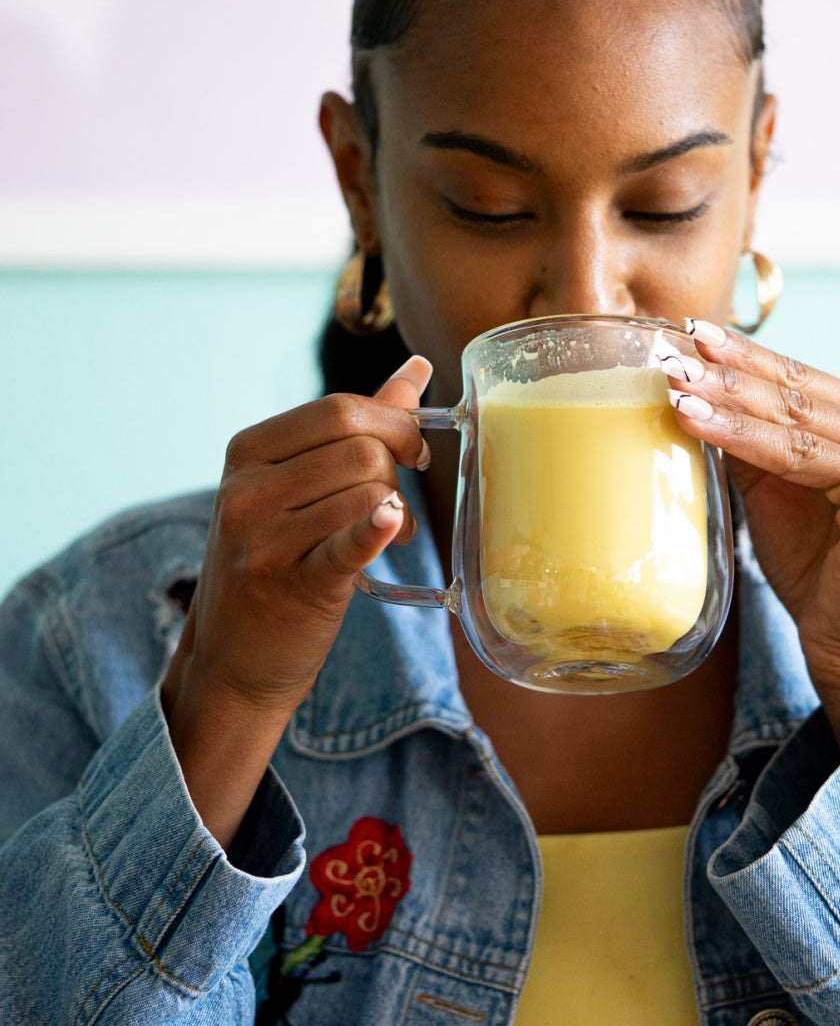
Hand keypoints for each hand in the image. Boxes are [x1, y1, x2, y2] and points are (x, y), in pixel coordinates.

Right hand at [161, 356, 431, 848]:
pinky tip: (395, 526)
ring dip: (398, 509)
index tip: (413, 449)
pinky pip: (350, 543)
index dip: (395, 422)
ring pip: (369, 491)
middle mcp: (246, 490)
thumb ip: (359, 425)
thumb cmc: (276, 558)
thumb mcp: (296, 485)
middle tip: (401, 495)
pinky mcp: (294, 586)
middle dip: (398, 466)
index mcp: (247, 451)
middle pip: (360, 447)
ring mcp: (264, 539)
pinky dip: (378, 529)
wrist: (234, 657)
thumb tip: (418, 369)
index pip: (340, 410)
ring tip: (392, 530)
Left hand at [666, 321, 839, 754]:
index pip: (791, 382)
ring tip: (690, 389)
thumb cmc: (809, 560)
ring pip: (806, 432)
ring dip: (745, 407)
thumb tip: (695, 396)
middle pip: (795, 398)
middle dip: (729, 376)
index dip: (741, 360)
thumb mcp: (769, 492)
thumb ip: (750, 446)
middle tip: (676, 355)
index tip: (689, 335)